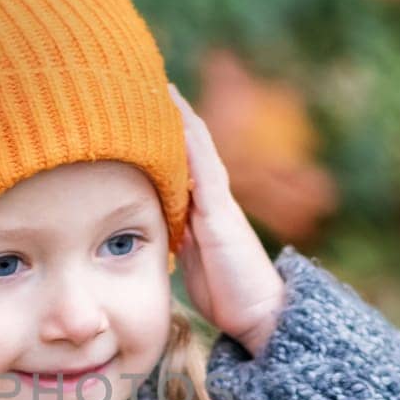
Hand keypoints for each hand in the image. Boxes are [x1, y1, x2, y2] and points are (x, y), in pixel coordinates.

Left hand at [167, 82, 286, 358]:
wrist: (261, 315)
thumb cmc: (227, 293)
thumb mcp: (190, 260)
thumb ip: (176, 238)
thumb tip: (150, 229)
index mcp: (199, 208)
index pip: (178, 161)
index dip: (161, 135)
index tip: (138, 109)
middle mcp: (210, 197)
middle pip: (187, 145)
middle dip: (168, 116)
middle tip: (143, 84)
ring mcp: (217, 201)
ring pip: (196, 148)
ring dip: (179, 117)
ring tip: (159, 86)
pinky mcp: (220, 212)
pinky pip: (204, 167)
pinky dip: (190, 141)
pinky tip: (177, 118)